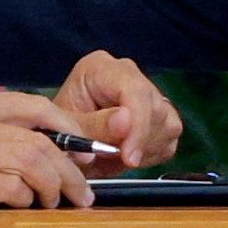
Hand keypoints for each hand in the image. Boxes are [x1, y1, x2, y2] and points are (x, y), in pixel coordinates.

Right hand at [0, 91, 98, 215]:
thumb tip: (42, 152)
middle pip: (40, 138)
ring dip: (54, 187)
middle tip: (83, 191)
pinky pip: (9, 187)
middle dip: (71, 168)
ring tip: (58, 204)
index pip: (33, 105)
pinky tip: (25, 208)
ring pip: (31, 161)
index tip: (84, 152)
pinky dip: (25, 200)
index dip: (68, 128)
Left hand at [53, 50, 182, 168]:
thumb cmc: (57, 133)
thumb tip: (126, 122)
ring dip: (145, 149)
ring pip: (168, 124)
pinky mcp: (159, 116)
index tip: (129, 157)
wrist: (62, 144)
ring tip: (115, 157)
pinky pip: (170, 139)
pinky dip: (151, 154)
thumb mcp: (65, 131)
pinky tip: (128, 156)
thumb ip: (94, 126)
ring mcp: (146, 94)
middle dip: (138, 141)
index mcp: (101, 68)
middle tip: (113, 159)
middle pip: (155, 108)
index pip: (135, 90)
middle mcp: (128, 75)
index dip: (138, 126)